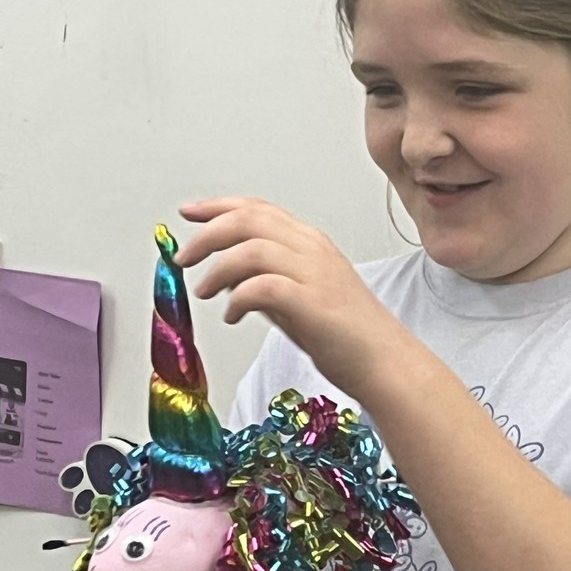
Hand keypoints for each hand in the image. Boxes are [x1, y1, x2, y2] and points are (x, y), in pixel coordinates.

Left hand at [175, 197, 410, 400]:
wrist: (386, 363)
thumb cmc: (349, 337)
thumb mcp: (301, 299)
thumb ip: (268, 283)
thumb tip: (229, 278)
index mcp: (310, 244)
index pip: (258, 209)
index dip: (218, 206)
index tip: (190, 213)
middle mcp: (312, 250)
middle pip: (248, 220)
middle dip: (207, 234)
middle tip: (184, 258)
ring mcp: (314, 273)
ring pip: (251, 248)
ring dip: (217, 268)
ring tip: (203, 291)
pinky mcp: (312, 302)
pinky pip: (261, 286)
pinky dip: (237, 298)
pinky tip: (232, 316)